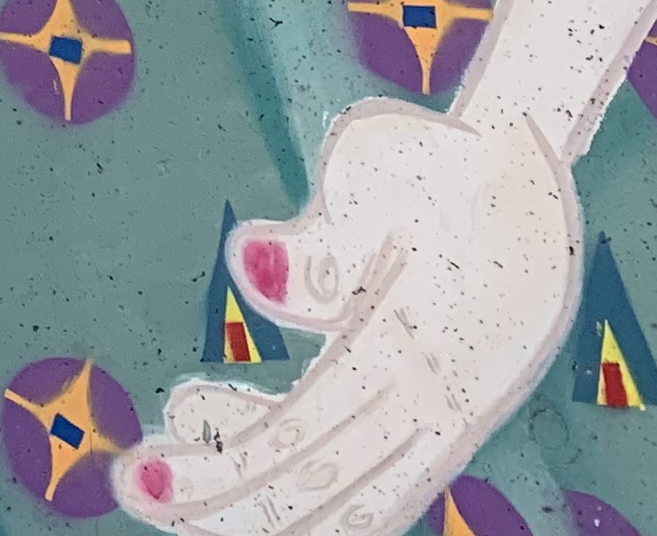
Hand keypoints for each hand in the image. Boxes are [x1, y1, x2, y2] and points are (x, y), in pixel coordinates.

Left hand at [116, 100, 580, 535]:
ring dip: (252, 498)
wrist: (522, 160)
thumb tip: (250, 269)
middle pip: (320, 480)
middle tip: (133, 485)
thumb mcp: (381, 166)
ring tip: (162, 471)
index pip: (310, 430)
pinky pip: (366, 465)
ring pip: (346, 492)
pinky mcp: (436, 405)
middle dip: (223, 500)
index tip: (145, 474)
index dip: (229, 461)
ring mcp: (444, 411)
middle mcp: (440, 395)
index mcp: (423, 341)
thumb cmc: (436, 157)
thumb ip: (324, 237)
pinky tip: (221, 425)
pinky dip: (294, 467)